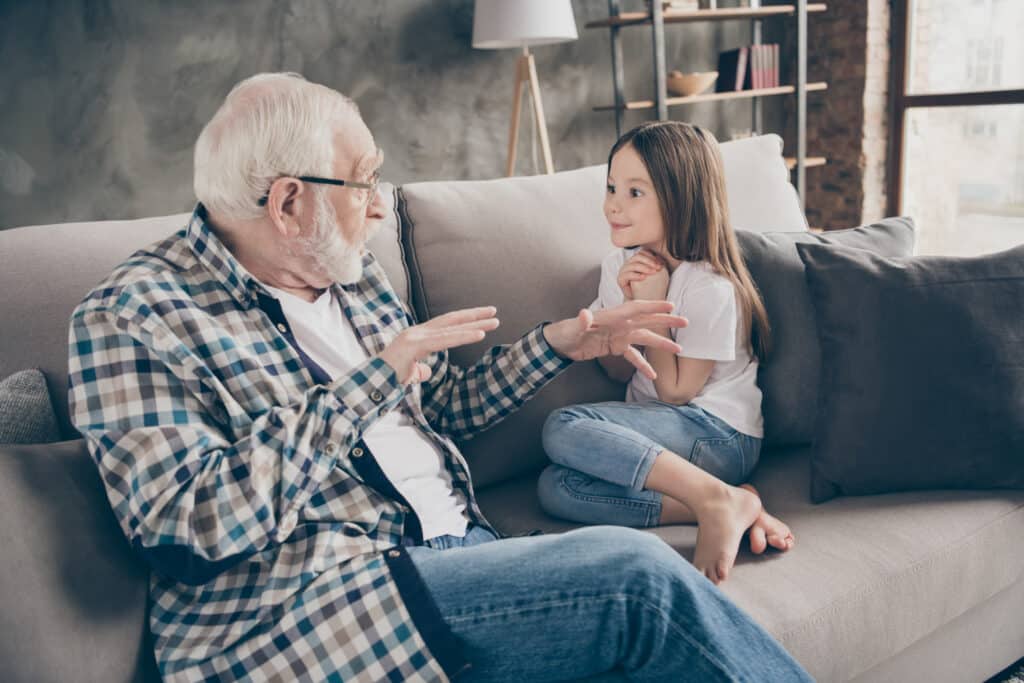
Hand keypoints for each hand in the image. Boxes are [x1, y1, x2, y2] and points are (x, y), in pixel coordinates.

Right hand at [379, 306, 499, 384]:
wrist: (370, 384)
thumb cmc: (389, 379)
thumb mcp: (410, 374)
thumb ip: (419, 370)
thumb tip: (426, 371)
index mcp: (417, 337)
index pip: (445, 325)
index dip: (464, 320)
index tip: (483, 318)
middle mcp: (417, 332)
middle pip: (451, 321)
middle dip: (474, 316)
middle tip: (494, 312)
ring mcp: (415, 337)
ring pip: (451, 329)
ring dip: (474, 325)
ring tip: (494, 323)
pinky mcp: (414, 346)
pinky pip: (444, 340)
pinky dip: (463, 336)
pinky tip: (479, 334)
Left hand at [543, 300, 687, 379]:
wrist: (561, 343)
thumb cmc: (567, 331)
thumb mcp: (574, 327)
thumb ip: (581, 321)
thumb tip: (584, 314)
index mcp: (613, 316)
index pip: (636, 309)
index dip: (653, 306)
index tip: (670, 306)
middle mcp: (620, 324)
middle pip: (647, 321)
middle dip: (665, 321)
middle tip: (685, 322)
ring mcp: (619, 336)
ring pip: (645, 338)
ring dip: (660, 344)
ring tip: (678, 350)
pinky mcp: (616, 348)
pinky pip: (633, 356)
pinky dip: (643, 365)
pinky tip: (653, 375)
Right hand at [628, 251, 669, 300]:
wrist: (641, 301)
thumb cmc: (649, 287)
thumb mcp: (654, 274)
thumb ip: (656, 265)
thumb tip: (661, 258)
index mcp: (636, 260)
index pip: (642, 253)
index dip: (651, 256)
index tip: (660, 263)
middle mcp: (629, 264)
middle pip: (637, 257)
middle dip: (649, 261)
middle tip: (657, 268)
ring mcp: (623, 271)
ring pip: (633, 264)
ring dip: (644, 267)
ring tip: (652, 272)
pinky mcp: (620, 279)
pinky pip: (627, 274)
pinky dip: (636, 275)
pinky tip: (643, 278)